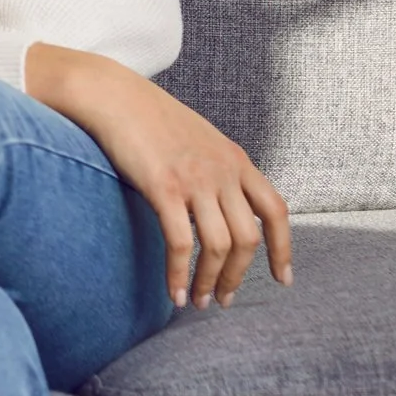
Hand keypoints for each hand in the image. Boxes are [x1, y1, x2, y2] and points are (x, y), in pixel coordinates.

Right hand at [27, 45, 291, 309]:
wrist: (112, 94)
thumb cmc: (147, 116)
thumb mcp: (198, 138)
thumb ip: (217, 168)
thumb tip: (221, 203)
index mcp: (235, 159)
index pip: (276, 211)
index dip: (284, 249)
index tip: (282, 279)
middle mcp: (223, 171)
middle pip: (248, 238)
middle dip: (237, 276)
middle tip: (223, 299)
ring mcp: (195, 179)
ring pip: (219, 246)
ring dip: (210, 281)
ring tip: (197, 301)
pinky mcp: (164, 187)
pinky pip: (181, 243)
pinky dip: (180, 274)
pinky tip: (173, 292)